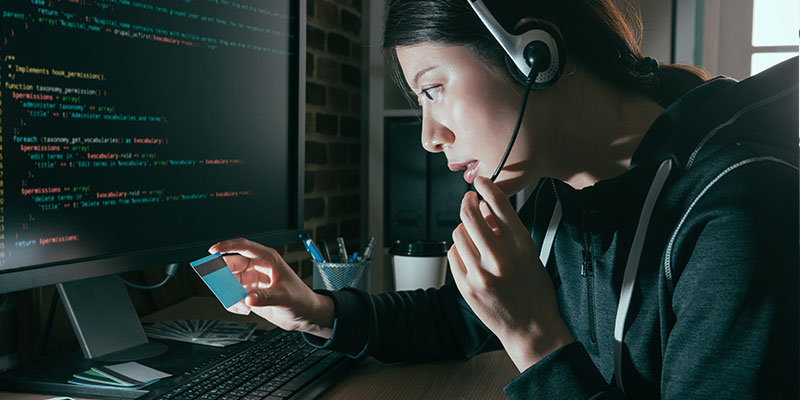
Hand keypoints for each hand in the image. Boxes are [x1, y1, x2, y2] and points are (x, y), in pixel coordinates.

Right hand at [209, 238, 334, 338]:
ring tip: (241, 304)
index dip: (227, 246)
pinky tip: (245, 309)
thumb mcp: (284, 297)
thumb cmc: (301, 300)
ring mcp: (252, 280)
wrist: (305, 315)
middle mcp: (257, 267)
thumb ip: (266, 297)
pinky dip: (233, 303)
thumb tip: (248, 298)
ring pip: (229, 281)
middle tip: (219, 287)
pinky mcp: (249, 293)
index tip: (212, 251)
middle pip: (231, 264)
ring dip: (229, 293)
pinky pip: (232, 296)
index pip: (244, 247)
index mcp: (268, 259)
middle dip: (222, 275)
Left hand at [449, 176, 573, 370]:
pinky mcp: (466, 287)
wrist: (531, 329)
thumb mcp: (530, 254)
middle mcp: (500, 258)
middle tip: (469, 201)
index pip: (500, 205)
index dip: (487, 187)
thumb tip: (485, 207)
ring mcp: (481, 273)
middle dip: (467, 202)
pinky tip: (470, 254)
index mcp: (522, 246)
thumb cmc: (534, 291)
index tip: (480, 182)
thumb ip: (508, 231)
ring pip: (459, 233)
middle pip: (471, 215)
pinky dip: (460, 249)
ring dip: (464, 228)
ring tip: (474, 235)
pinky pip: (454, 254)